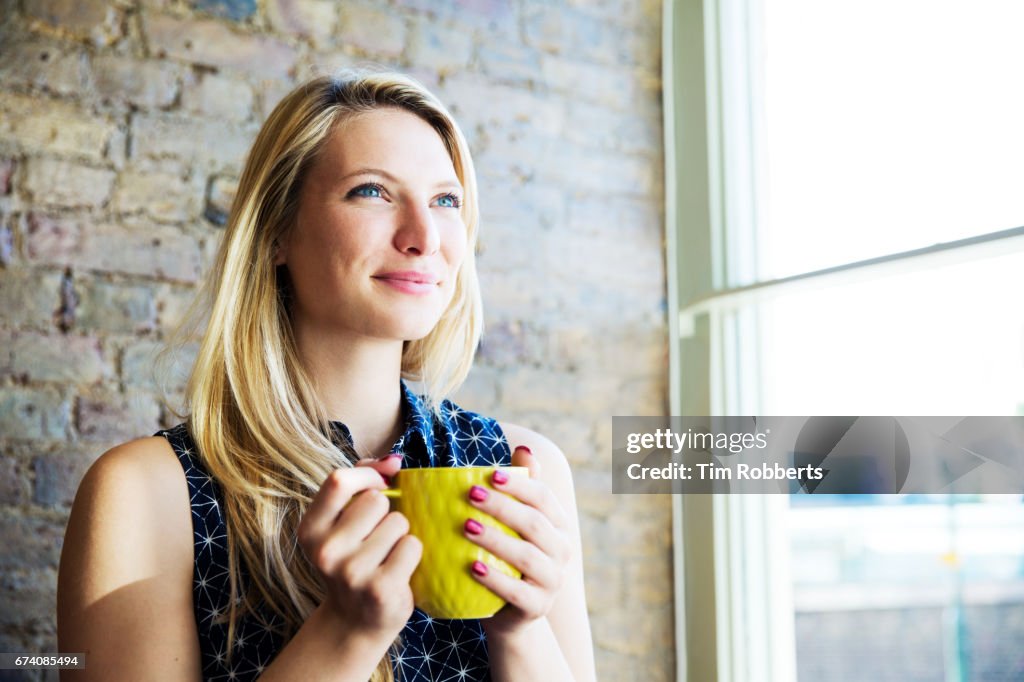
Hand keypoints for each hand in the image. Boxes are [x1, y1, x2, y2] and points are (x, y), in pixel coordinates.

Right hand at [296, 454, 420, 640]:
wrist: (354, 622)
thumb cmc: (354, 561)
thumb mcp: (343, 523)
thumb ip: (362, 483)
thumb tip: (393, 460)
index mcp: (310, 529)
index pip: (339, 480)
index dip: (367, 475)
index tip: (381, 484)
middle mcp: (325, 551)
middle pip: (376, 500)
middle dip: (387, 513)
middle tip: (377, 538)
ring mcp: (351, 572)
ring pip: (399, 522)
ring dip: (400, 535)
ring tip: (385, 556)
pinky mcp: (380, 589)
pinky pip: (412, 545)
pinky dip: (412, 554)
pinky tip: (397, 570)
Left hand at [463, 446, 572, 637]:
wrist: (510, 613)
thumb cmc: (509, 558)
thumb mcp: (517, 524)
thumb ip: (523, 487)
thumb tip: (524, 448)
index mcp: (558, 525)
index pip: (543, 497)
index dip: (519, 484)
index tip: (492, 474)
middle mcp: (561, 551)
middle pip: (534, 523)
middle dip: (503, 506)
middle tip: (470, 494)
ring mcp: (552, 581)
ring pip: (527, 556)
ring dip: (496, 540)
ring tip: (467, 526)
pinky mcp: (537, 608)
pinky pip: (518, 593)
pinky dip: (496, 580)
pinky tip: (473, 567)